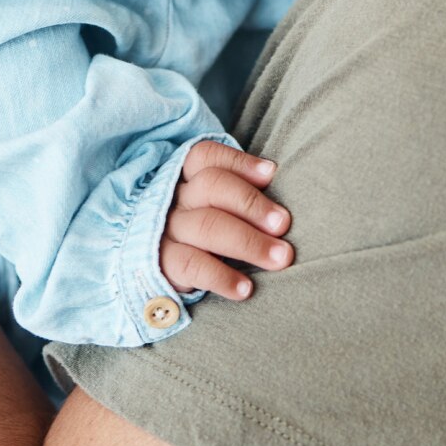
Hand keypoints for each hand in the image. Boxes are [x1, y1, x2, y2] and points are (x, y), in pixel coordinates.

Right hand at [161, 141, 294, 300]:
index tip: (271, 174)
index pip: (206, 157)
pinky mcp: (162, 265)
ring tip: (280, 258)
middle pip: (211, 185)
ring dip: (249, 241)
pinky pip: (192, 266)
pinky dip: (222, 276)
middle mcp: (174, 200)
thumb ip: (241, 198)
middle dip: (252, 203)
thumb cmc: (208, 237)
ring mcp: (164, 231)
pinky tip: (246, 289)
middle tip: (283, 224)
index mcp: (186, 180)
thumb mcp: (216, 210)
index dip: (238, 162)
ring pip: (206, 226)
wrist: (163, 278)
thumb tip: (281, 201)